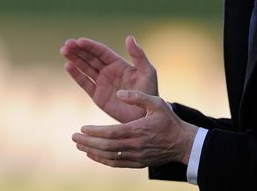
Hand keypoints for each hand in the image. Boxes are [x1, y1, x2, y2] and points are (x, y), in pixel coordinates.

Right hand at [61, 36, 157, 122]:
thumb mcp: (147, 71)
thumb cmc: (149, 92)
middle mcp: (108, 71)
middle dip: (78, 50)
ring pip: (85, 68)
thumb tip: (129, 37)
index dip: (90, 46)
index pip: (101, 52)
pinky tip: (68, 66)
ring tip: (64, 51)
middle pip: (90, 58)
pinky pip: (85, 83)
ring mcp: (101, 83)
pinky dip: (76, 75)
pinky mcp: (97, 95)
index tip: (79, 41)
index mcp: (119, 64)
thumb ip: (138, 55)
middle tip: (66, 44)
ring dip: (74, 59)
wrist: (144, 115)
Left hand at [72, 90, 198, 167]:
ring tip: (79, 145)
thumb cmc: (169, 121)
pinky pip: (116, 163)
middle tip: (74, 137)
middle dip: (87, 142)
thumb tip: (119, 93)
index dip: (95, 132)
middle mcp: (135, 145)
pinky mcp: (137, 163)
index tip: (82, 128)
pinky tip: (93, 154)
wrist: (183, 143)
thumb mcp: (157, 103)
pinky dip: (102, 160)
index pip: (111, 133)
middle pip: (106, 147)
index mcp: (138, 130)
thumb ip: (137, 97)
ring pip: (108, 157)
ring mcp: (136, 156)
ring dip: (92, 151)